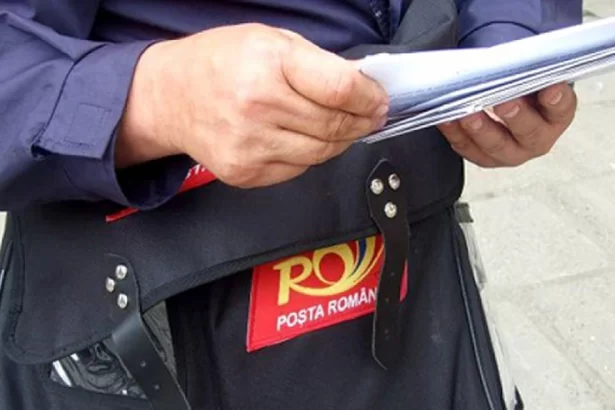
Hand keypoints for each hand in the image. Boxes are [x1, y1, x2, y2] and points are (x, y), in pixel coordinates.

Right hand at [117, 23, 387, 187]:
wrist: (170, 98)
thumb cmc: (219, 62)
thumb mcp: (269, 40)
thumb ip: (316, 64)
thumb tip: (360, 88)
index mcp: (267, 64)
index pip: (339, 89)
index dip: (368, 97)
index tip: (379, 100)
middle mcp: (258, 108)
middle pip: (334, 126)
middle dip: (362, 122)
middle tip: (372, 117)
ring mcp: (250, 146)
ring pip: (321, 153)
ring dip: (341, 141)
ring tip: (345, 128)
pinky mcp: (245, 173)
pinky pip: (298, 169)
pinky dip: (312, 155)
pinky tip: (308, 139)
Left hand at [437, 83, 576, 166]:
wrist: (508, 105)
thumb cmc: (521, 90)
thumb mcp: (529, 77)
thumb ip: (527, 71)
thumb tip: (511, 61)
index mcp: (556, 117)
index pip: (562, 108)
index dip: (557, 100)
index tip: (550, 89)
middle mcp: (537, 139)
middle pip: (528, 132)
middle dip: (515, 117)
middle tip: (504, 103)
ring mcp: (510, 152)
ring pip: (496, 146)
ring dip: (480, 130)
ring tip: (468, 115)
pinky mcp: (485, 158)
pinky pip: (468, 148)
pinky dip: (455, 133)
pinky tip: (447, 120)